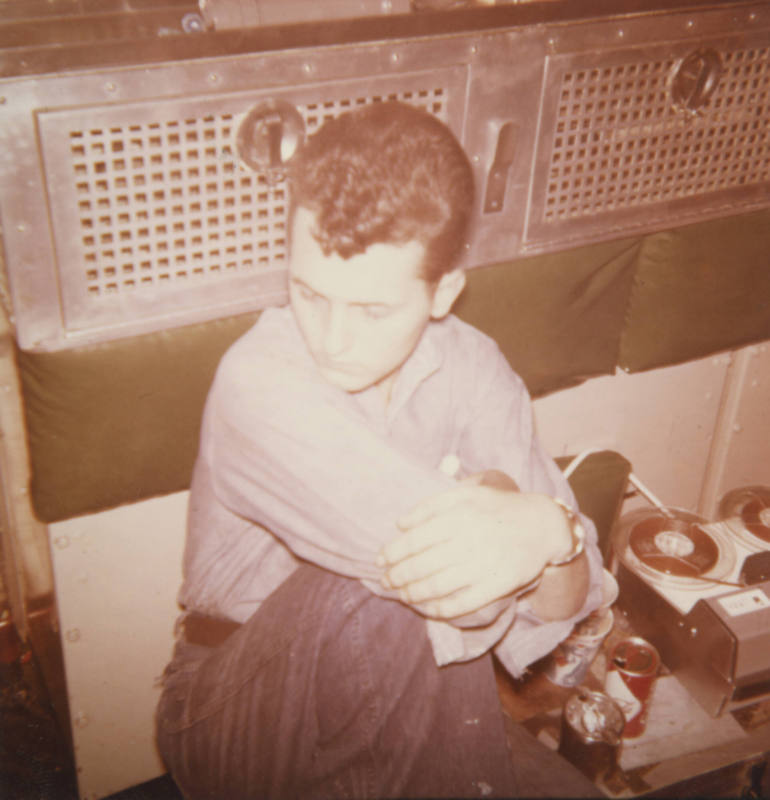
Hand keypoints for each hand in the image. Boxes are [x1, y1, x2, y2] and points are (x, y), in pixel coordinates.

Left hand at [377, 485, 571, 619]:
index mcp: (459, 516)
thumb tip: (400, 524)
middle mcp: (469, 541)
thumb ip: (431, 505)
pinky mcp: (497, 586)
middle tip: (386, 581)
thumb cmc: (498, 507)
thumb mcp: (467, 493)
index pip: (415, 540)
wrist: (542, 525)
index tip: (380, 560)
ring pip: (438, 586)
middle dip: (398, 576)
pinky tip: (427, 608)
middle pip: (422, 565)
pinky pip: (462, 602)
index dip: (393, 553)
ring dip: (414, 593)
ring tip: (402, 594)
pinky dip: (441, 609)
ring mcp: (483, 565)